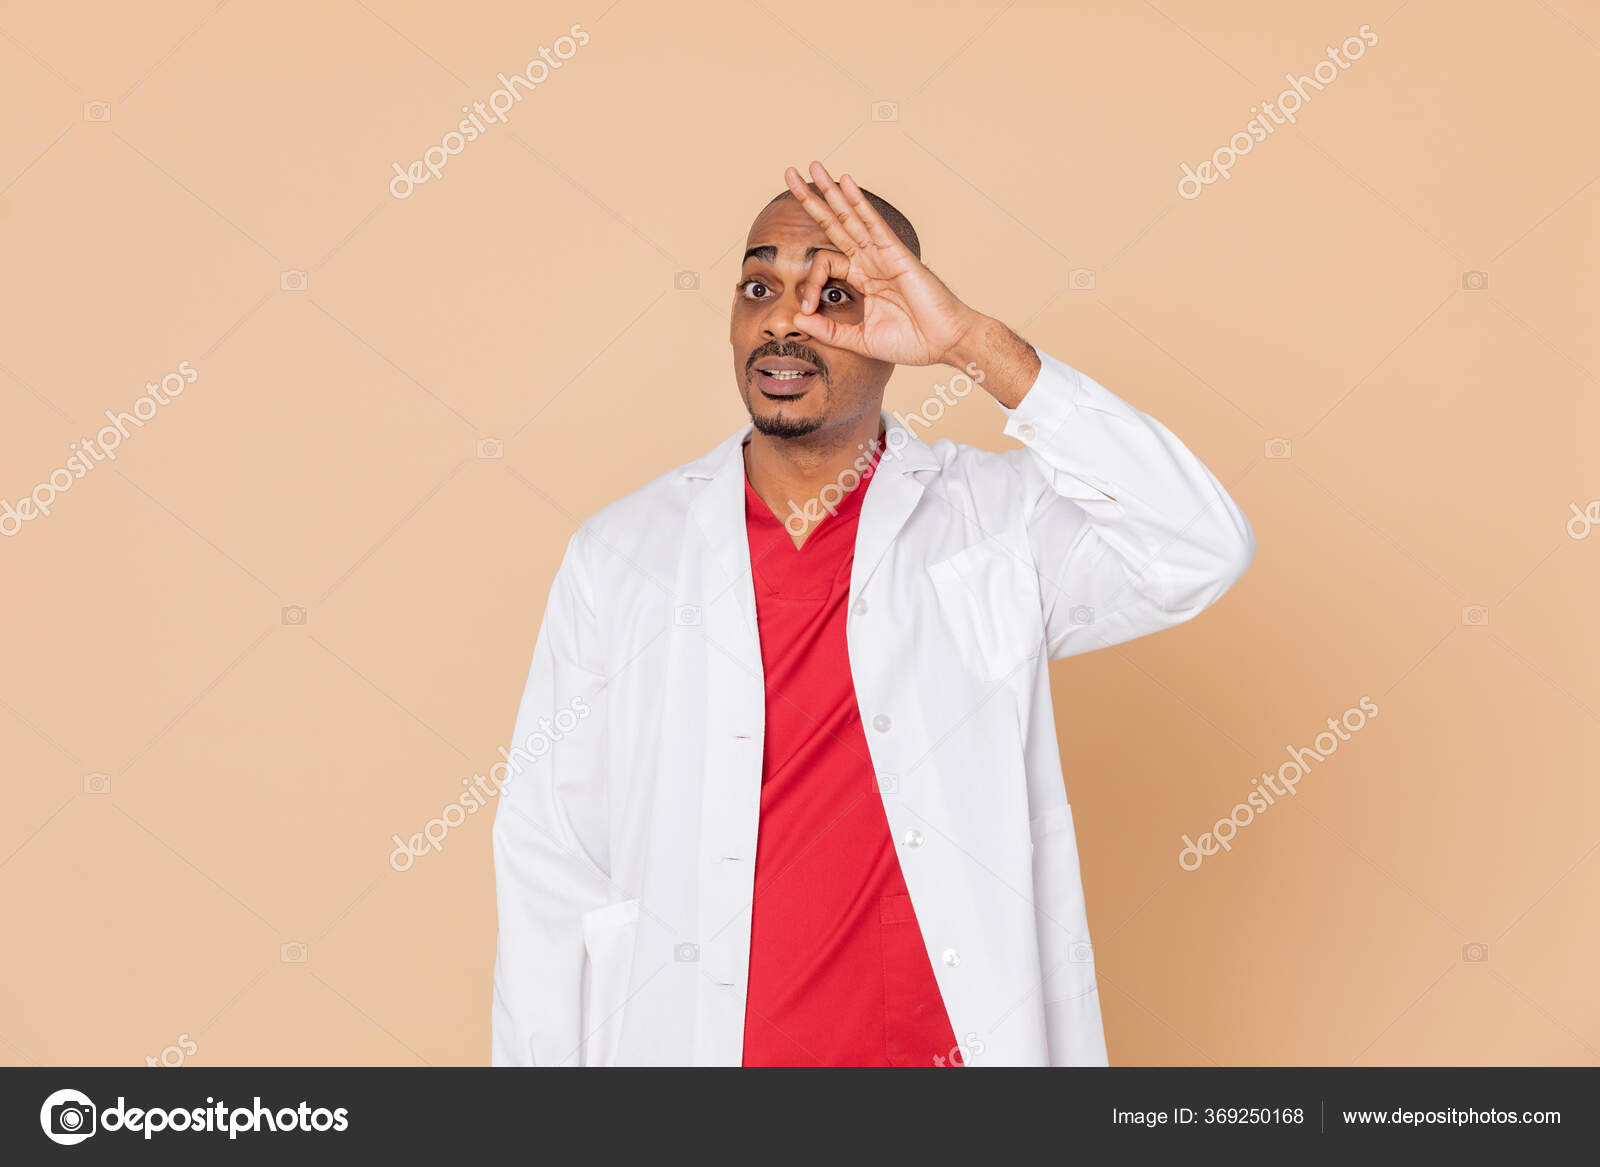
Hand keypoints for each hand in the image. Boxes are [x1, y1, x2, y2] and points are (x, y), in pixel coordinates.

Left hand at [784, 161, 979, 367]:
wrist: (944, 343)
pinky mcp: (895, 253)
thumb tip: (798, 317)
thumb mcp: (860, 340)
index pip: (825, 264)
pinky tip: (844, 182)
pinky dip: (858, 201)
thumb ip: (829, 330)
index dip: (810, 283)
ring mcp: (882, 254)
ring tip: (811, 166)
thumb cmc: (912, 341)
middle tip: (790, 174)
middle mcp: (870, 261)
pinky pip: (872, 222)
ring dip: (829, 191)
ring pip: (850, 216)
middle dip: (811, 200)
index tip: (808, 308)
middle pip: (834, 223)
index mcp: (862, 279)